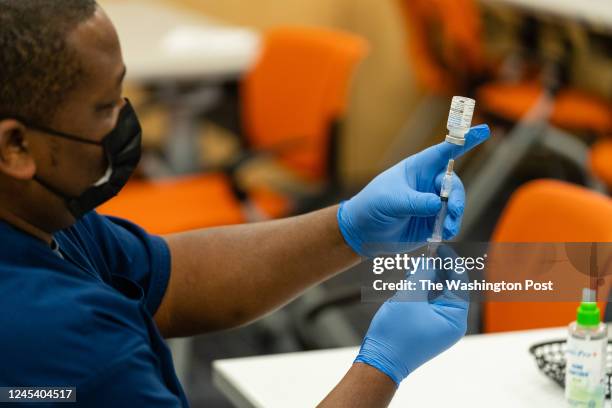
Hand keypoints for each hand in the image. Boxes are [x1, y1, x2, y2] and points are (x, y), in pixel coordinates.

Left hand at [337, 124, 489, 256]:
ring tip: (449, 228)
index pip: (445, 151)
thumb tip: (437, 205)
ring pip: (455, 204)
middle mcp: (428, 183)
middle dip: (457, 197)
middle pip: (454, 184)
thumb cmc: (372, 206)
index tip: (483, 130)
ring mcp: (432, 202)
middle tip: (454, 210)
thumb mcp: (390, 201)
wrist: (364, 232)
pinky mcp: (433, 221)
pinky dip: (451, 227)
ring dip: (455, 215)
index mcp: (418, 168)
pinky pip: (450, 222)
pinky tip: (445, 234)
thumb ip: (414, 202)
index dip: (464, 140)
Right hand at [355, 245, 468, 384]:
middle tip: (425, 254)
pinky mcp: (427, 326)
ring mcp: (439, 325)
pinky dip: (421, 290)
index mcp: (454, 317)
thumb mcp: (409, 298)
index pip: (459, 282)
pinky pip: (429, 302)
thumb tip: (430, 260)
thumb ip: (422, 275)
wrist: (380, 361)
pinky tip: (410, 281)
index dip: (450, 261)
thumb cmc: (396, 333)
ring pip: (438, 293)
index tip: (439, 246)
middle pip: (450, 287)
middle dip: (437, 270)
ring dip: (427, 279)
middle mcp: (451, 322)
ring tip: (414, 268)